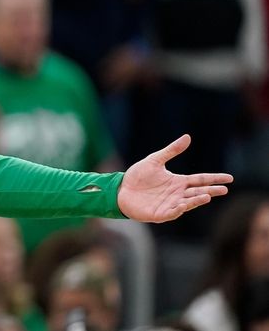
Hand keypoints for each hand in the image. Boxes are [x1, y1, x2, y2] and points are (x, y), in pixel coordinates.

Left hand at [117, 134, 231, 222]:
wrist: (120, 189)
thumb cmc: (138, 176)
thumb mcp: (155, 160)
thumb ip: (171, 151)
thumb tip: (188, 137)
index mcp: (178, 182)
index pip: (200, 180)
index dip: (214, 179)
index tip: (229, 178)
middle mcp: (177, 194)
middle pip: (198, 192)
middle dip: (211, 191)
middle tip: (224, 189)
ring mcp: (169, 204)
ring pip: (187, 203)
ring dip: (197, 201)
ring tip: (207, 196)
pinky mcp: (159, 214)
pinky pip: (171, 213)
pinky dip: (178, 210)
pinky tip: (183, 205)